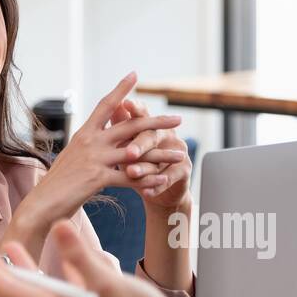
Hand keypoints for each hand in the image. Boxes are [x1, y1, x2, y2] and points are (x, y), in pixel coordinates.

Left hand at [0, 221, 185, 296]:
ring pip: (42, 285)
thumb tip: (58, 228)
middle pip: (23, 287)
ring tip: (10, 251)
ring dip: (24, 268)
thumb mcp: (108, 281)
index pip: (16, 286)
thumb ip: (81, 256)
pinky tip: (60, 259)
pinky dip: (56, 270)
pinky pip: (65, 285)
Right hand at [14, 73, 183, 240]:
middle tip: (178, 119)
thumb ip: (91, 146)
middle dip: (157, 122)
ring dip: (161, 155)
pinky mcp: (97, 178)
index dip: (121, 90)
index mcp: (84, 133)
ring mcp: (94, 158)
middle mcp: (90, 141)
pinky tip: (162, 182)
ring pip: (136, 153)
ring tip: (180, 155)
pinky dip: (147, 181)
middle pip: (130, 126)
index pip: (106, 105)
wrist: (41, 204)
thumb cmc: (59, 184)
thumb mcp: (74, 157)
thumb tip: (103, 135)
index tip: (135, 75)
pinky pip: (130, 179)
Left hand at [110, 97, 191, 211]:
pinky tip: (146, 192)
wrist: (158, 189)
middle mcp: (166, 134)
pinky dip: (156, 186)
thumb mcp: (126, 144)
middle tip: (129, 152)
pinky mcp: (184, 169)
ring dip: (145, 167)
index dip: (136, 109)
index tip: (126, 103)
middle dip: (139, 144)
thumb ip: (121, 126)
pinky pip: (169, 178)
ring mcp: (177, 151)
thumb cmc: (137, 161)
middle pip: (151, 136)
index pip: (142, 114)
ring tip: (132, 173)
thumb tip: (112, 104)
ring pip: (158, 159)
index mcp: (150, 125)